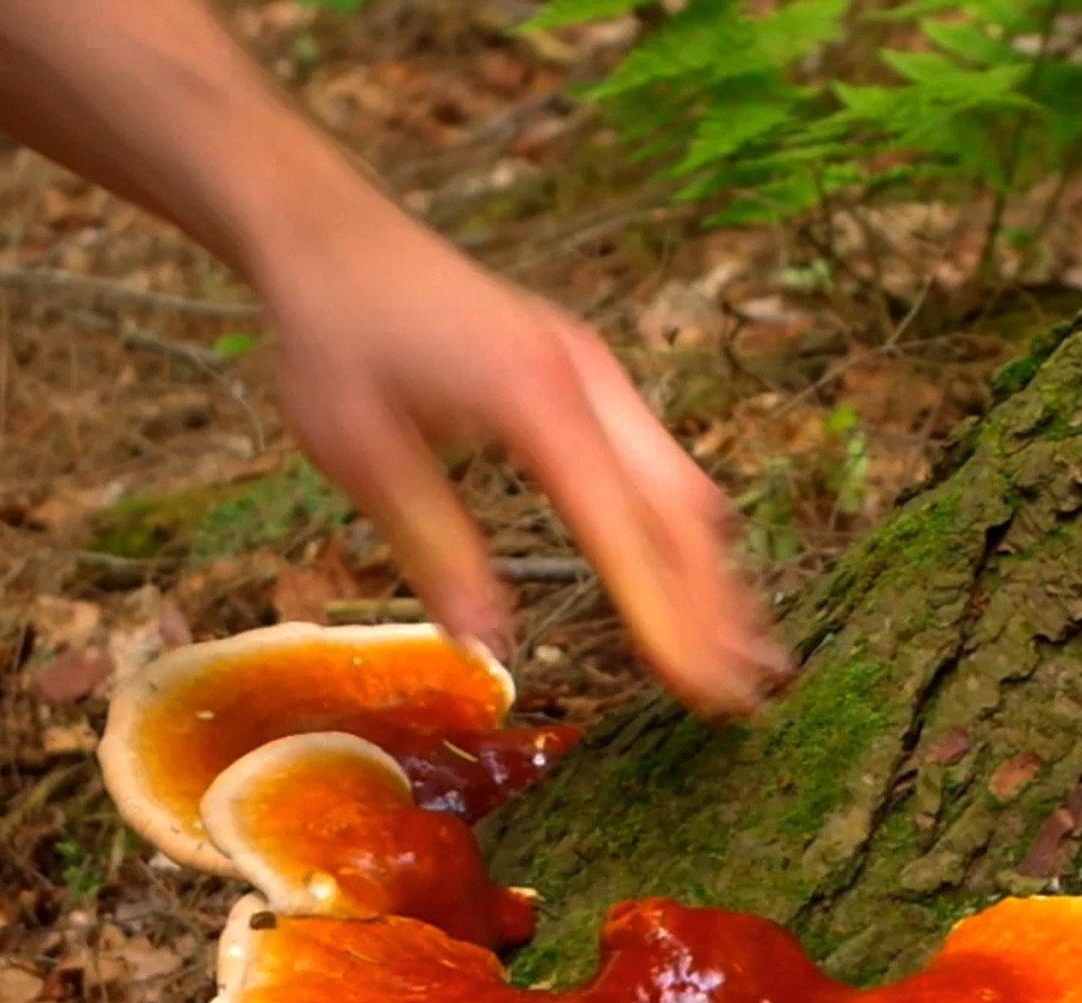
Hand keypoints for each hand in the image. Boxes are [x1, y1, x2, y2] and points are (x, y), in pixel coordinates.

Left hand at [257, 202, 791, 716]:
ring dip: (714, 573)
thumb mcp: (360, 453)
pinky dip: (684, 533)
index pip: (621, 532)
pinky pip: (659, 465)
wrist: (333, 233)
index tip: (700, 689)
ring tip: (747, 652)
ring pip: (683, 488)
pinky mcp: (591, 380)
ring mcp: (599, 377)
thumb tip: (490, 649)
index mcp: (534, 400)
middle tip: (748, 690)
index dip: (665, 617)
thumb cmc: (333, 337)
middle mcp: (589, 383)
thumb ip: (435, 549)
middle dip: (718, 606)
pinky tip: (699, 579)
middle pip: (680, 511)